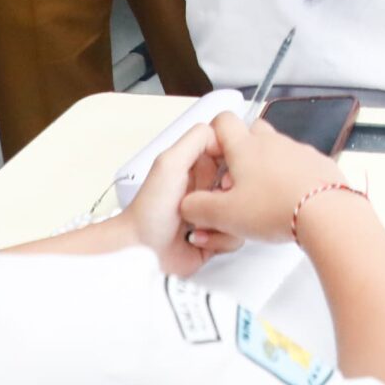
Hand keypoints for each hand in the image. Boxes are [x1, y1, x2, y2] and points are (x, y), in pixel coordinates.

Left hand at [123, 122, 229, 277]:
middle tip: (212, 201)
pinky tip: (198, 237)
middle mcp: (207, 189)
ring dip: (222, 220)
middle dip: (231, 196)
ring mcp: (213, 214)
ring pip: (243, 212)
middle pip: (243, 185)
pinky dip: (218, 240)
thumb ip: (197, 139)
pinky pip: (237, 237)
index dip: (236, 165)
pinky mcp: (217, 238)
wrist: (141, 251)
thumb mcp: (170, 163)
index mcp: (198, 166)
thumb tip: (223, 134)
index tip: (226, 176)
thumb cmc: (148, 211)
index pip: (233, 155)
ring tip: (200, 223)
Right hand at [178, 113, 354, 249]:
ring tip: (261, 197)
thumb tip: (188, 206)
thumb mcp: (224, 215)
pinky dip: (289, 177)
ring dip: (265, 167)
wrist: (326, 213)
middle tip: (234, 181)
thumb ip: (197, 208)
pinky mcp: (318, 164)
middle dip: (240, 152)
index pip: (223, 121)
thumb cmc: (277, 208)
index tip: (211, 159)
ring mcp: (298, 151)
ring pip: (275, 149)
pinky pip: (298, 163)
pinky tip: (286, 200)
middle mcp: (272, 142)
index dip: (213, 136)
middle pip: (250, 132)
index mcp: (246, 147)